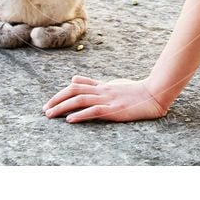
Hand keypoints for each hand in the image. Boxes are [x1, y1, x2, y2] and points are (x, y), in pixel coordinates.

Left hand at [43, 76, 167, 122]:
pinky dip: (81, 114)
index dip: (60, 93)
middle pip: (74, 91)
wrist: (154, 94)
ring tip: (50, 115)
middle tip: (44, 110)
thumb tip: (73, 79)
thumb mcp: (112, 85)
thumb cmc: (134, 91)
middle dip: (57, 100)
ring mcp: (108, 99)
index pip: (76, 85)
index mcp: (102, 86)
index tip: (49, 103)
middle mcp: (102, 91)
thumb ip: (93, 84)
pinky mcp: (115, 109)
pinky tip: (70, 120)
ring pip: (80, 100)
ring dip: (63, 107)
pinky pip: (95, 110)